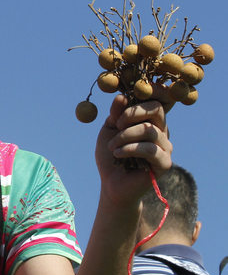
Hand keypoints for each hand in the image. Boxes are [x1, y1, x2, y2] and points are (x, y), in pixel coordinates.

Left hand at [95, 94, 171, 208]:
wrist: (112, 182)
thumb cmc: (111, 154)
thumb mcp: (109, 129)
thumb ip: (116, 113)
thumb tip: (122, 96)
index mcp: (150, 120)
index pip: (156, 100)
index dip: (148, 92)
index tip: (128, 95)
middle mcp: (161, 131)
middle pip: (156, 110)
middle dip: (133, 113)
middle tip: (116, 124)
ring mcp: (165, 147)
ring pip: (149, 130)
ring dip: (125, 136)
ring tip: (111, 146)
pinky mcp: (165, 163)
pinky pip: (150, 149)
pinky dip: (130, 148)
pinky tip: (117, 153)